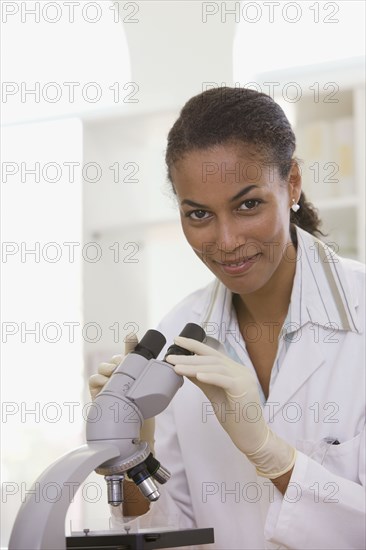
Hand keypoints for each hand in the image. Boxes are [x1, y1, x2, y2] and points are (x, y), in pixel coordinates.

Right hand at [88, 334, 154, 453]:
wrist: (134, 429)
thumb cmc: (142, 407)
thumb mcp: (151, 391)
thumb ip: (157, 379)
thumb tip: (174, 370)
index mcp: (131, 370)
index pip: (130, 352)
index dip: (130, 342)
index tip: (133, 335)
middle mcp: (117, 374)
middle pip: (115, 358)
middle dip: (119, 359)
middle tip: (124, 363)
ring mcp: (106, 382)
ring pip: (103, 366)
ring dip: (109, 368)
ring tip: (115, 373)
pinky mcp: (97, 391)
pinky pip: (93, 379)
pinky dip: (99, 379)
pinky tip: (106, 382)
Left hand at [166, 336, 295, 478]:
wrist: (252, 437)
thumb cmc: (235, 418)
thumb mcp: (214, 394)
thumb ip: (203, 380)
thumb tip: (185, 368)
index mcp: (234, 370)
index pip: (212, 353)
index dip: (194, 345)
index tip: (177, 341)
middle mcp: (240, 370)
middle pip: (211, 358)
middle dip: (189, 356)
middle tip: (170, 357)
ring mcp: (244, 378)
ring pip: (215, 367)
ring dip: (193, 366)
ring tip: (176, 367)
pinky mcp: (243, 389)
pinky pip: (224, 379)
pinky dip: (210, 376)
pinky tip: (196, 375)